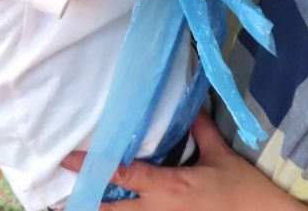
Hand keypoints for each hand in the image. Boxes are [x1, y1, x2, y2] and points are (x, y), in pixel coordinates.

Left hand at [62, 113, 307, 210]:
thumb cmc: (243, 190)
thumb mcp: (221, 155)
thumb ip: (202, 129)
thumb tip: (190, 105)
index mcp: (169, 186)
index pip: (122, 175)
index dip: (92, 167)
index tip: (68, 160)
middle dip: (87, 204)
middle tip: (64, 198)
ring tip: (81, 205)